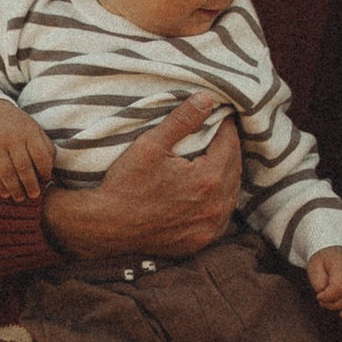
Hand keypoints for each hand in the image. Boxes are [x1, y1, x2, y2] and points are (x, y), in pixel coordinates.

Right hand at [0, 99, 54, 200]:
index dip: (44, 170)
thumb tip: (49, 171)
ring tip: (20, 198)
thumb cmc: (19, 126)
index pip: (40, 155)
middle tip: (35, 195)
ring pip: (6, 172)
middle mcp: (11, 137)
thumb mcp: (34, 130)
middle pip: (23, 167)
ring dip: (14, 189)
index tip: (46, 179)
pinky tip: (5, 193)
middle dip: (30, 184)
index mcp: (28, 132)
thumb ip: (45, 148)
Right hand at [41, 97, 242, 260]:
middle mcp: (215, 207)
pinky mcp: (200, 242)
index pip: (230, 144)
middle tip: (219, 133)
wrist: (106, 226)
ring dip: (227, 174)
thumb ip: (182, 120)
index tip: (220, 114)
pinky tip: (209, 190)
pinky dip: (219, 200)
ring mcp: (209, 228)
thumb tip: (207, 99)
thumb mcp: (150, 145)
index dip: (225, 126)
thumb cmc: (125, 183)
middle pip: (235, 168)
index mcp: (208, 179)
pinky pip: (221, 217)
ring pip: (231, 193)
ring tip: (215, 158)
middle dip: (229, 148)